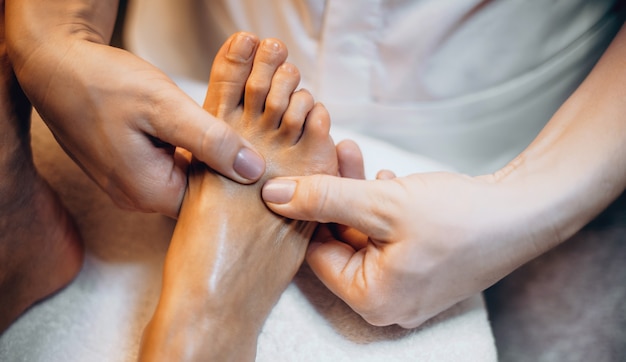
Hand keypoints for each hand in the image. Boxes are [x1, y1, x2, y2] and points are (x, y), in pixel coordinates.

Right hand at [6, 1, 264, 216]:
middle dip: (225, 166)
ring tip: (230, 131)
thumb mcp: (165, 108)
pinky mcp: (127, 166)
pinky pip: (169, 164)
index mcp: (149, 192)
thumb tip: (253, 170)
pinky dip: (188, 147)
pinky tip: (200, 128)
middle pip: (198, 191)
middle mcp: (138, 196)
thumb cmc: (103, 83)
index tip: (262, 156)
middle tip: (251, 139)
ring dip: (206, 154)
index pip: (212, 203)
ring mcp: (130, 183)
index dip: (240, 182)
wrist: (54, 65)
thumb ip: (211, 141)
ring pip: (185, 175)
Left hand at [262, 143, 549, 327]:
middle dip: (333, 193)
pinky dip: (380, 206)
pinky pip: (386, 237)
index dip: (305, 211)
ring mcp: (405, 286)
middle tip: (328, 151)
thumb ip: (324, 199)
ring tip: (350, 151)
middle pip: (339, 242)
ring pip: (363, 234)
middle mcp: (386, 302)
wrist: (527, 211)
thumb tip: (272, 196)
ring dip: (355, 193)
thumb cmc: (459, 215)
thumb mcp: (382, 203)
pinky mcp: (420, 267)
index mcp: (372, 300)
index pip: (316, 255)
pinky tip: (384, 177)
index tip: (298, 170)